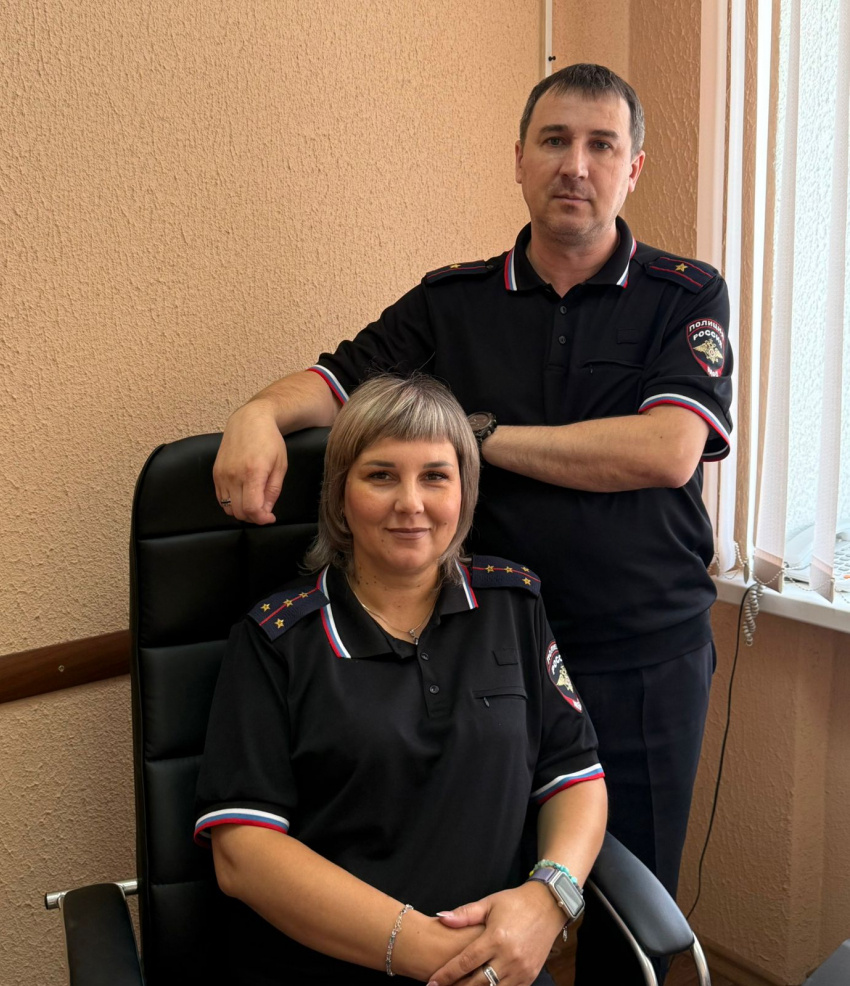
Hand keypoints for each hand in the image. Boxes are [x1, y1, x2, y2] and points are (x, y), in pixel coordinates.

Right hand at [213, 399, 287, 524]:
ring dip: (242, 511)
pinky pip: (220, 498)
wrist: (249, 420)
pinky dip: (231, 503)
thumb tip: (266, 511)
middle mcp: (234, 475)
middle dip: (253, 517)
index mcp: (253, 472)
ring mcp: (222, 474)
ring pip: (228, 508)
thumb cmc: (269, 441)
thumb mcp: (280, 465)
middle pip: (239, 512)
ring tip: (254, 503)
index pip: (252, 508)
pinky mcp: (216, 473)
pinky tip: (243, 496)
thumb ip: (273, 491)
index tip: (270, 518)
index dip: (262, 519)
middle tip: (264, 511)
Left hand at [427, 884, 563, 985]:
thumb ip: (465, 914)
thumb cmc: (515, 903)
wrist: (548, 906)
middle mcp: (509, 957)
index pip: (465, 962)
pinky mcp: (530, 976)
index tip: (432, 982)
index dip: (447, 975)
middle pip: (477, 983)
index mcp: (496, 938)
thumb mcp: (489, 903)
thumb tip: (441, 918)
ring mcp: (521, 970)